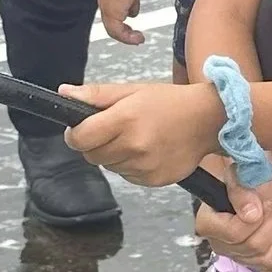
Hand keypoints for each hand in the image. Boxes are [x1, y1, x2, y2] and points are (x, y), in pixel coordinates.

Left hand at [59, 75, 216, 185]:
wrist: (207, 121)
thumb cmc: (169, 102)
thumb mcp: (132, 90)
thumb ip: (96, 94)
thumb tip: (64, 94)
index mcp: (125, 119)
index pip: (80, 138)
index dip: (74, 134)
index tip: (79, 129)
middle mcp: (134, 146)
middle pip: (91, 155)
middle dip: (95, 144)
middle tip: (113, 130)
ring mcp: (144, 166)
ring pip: (109, 167)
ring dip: (114, 155)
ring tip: (135, 138)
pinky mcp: (154, 181)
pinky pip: (127, 177)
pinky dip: (130, 166)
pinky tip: (146, 151)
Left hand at [97, 0, 146, 44]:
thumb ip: (132, 1)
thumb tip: (133, 12)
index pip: (113, 15)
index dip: (123, 24)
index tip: (132, 28)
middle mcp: (105, 3)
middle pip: (112, 25)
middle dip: (125, 33)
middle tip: (136, 37)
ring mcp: (107, 8)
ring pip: (114, 30)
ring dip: (128, 37)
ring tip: (138, 39)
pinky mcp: (112, 13)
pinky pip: (118, 32)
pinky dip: (128, 38)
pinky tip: (138, 37)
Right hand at [197, 165, 271, 271]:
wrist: (263, 182)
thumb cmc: (249, 176)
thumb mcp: (242, 173)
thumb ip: (241, 191)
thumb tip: (251, 213)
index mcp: (209, 222)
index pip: (232, 233)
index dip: (253, 219)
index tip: (260, 203)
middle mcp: (222, 244)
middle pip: (254, 247)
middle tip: (269, 207)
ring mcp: (242, 256)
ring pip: (267, 260)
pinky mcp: (261, 262)